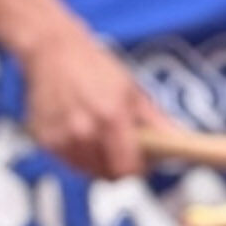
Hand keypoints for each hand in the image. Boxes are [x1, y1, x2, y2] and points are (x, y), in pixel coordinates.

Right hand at [19, 25, 161, 182]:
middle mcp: (85, 132)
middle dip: (118, 165)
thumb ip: (155, 120)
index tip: (142, 165)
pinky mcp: (46, 141)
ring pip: (87, 171)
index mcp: (111, 118)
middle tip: (121, 147)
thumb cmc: (94, 66)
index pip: (127, 169)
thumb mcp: (130, 89)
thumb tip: (179, 140)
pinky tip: (79, 130)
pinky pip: (69, 161)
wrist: (54, 50)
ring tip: (98, 134)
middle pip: (108, 175)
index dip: (138, 170)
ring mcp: (62, 139)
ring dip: (97, 161)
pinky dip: (77, 153)